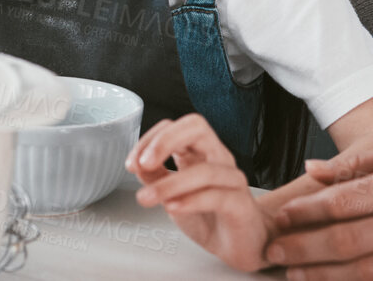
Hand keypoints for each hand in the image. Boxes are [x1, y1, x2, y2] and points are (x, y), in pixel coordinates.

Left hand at [126, 115, 277, 272]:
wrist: (239, 245)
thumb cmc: (208, 216)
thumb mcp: (172, 195)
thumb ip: (155, 177)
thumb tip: (136, 164)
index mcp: (199, 151)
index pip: (175, 127)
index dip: (150, 140)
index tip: (132, 164)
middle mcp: (217, 158)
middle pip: (197, 128)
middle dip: (165, 141)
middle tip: (143, 164)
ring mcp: (232, 179)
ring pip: (204, 170)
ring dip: (170, 184)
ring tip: (147, 197)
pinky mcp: (241, 204)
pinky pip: (217, 196)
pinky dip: (191, 200)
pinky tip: (173, 207)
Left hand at [264, 142, 372, 280]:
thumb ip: (360, 163)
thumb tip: (313, 169)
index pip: (343, 199)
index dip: (305, 210)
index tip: (279, 216)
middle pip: (343, 238)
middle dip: (301, 248)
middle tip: (270, 252)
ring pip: (359, 268)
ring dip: (319, 274)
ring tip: (290, 275)